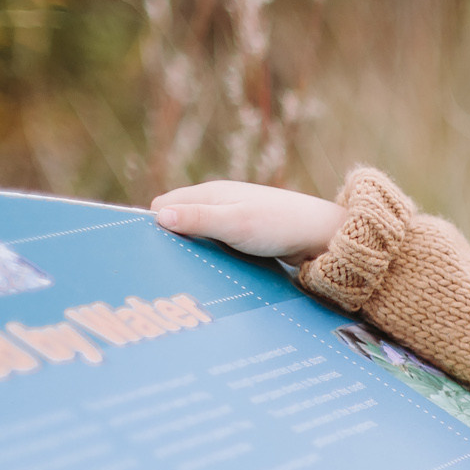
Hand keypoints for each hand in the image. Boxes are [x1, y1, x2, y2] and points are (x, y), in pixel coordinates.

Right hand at [151, 181, 345, 260]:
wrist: (321, 235)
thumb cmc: (278, 225)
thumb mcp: (235, 223)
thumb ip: (198, 219)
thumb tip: (159, 218)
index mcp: (210, 193)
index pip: (164, 206)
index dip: (153, 227)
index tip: (148, 253)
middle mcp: (218, 203)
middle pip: (179, 221)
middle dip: (170, 242)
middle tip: (163, 270)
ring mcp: (232, 218)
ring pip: (198, 236)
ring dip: (191, 253)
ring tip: (184, 275)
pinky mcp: (244, 235)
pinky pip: (216, 246)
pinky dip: (210, 257)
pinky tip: (210, 274)